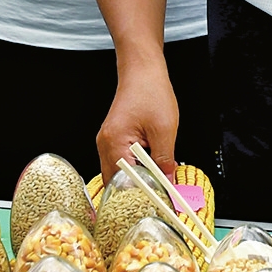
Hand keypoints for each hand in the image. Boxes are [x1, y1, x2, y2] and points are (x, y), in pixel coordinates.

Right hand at [97, 61, 178, 186]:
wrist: (142, 71)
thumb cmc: (150, 92)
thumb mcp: (165, 129)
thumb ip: (165, 159)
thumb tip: (167, 181)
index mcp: (114, 143)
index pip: (124, 182)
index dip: (142, 194)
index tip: (159, 200)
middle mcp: (105, 145)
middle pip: (116, 182)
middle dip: (137, 190)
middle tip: (159, 196)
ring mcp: (107, 143)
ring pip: (118, 174)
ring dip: (137, 179)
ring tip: (157, 182)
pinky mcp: (113, 140)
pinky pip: (121, 162)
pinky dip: (135, 169)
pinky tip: (150, 168)